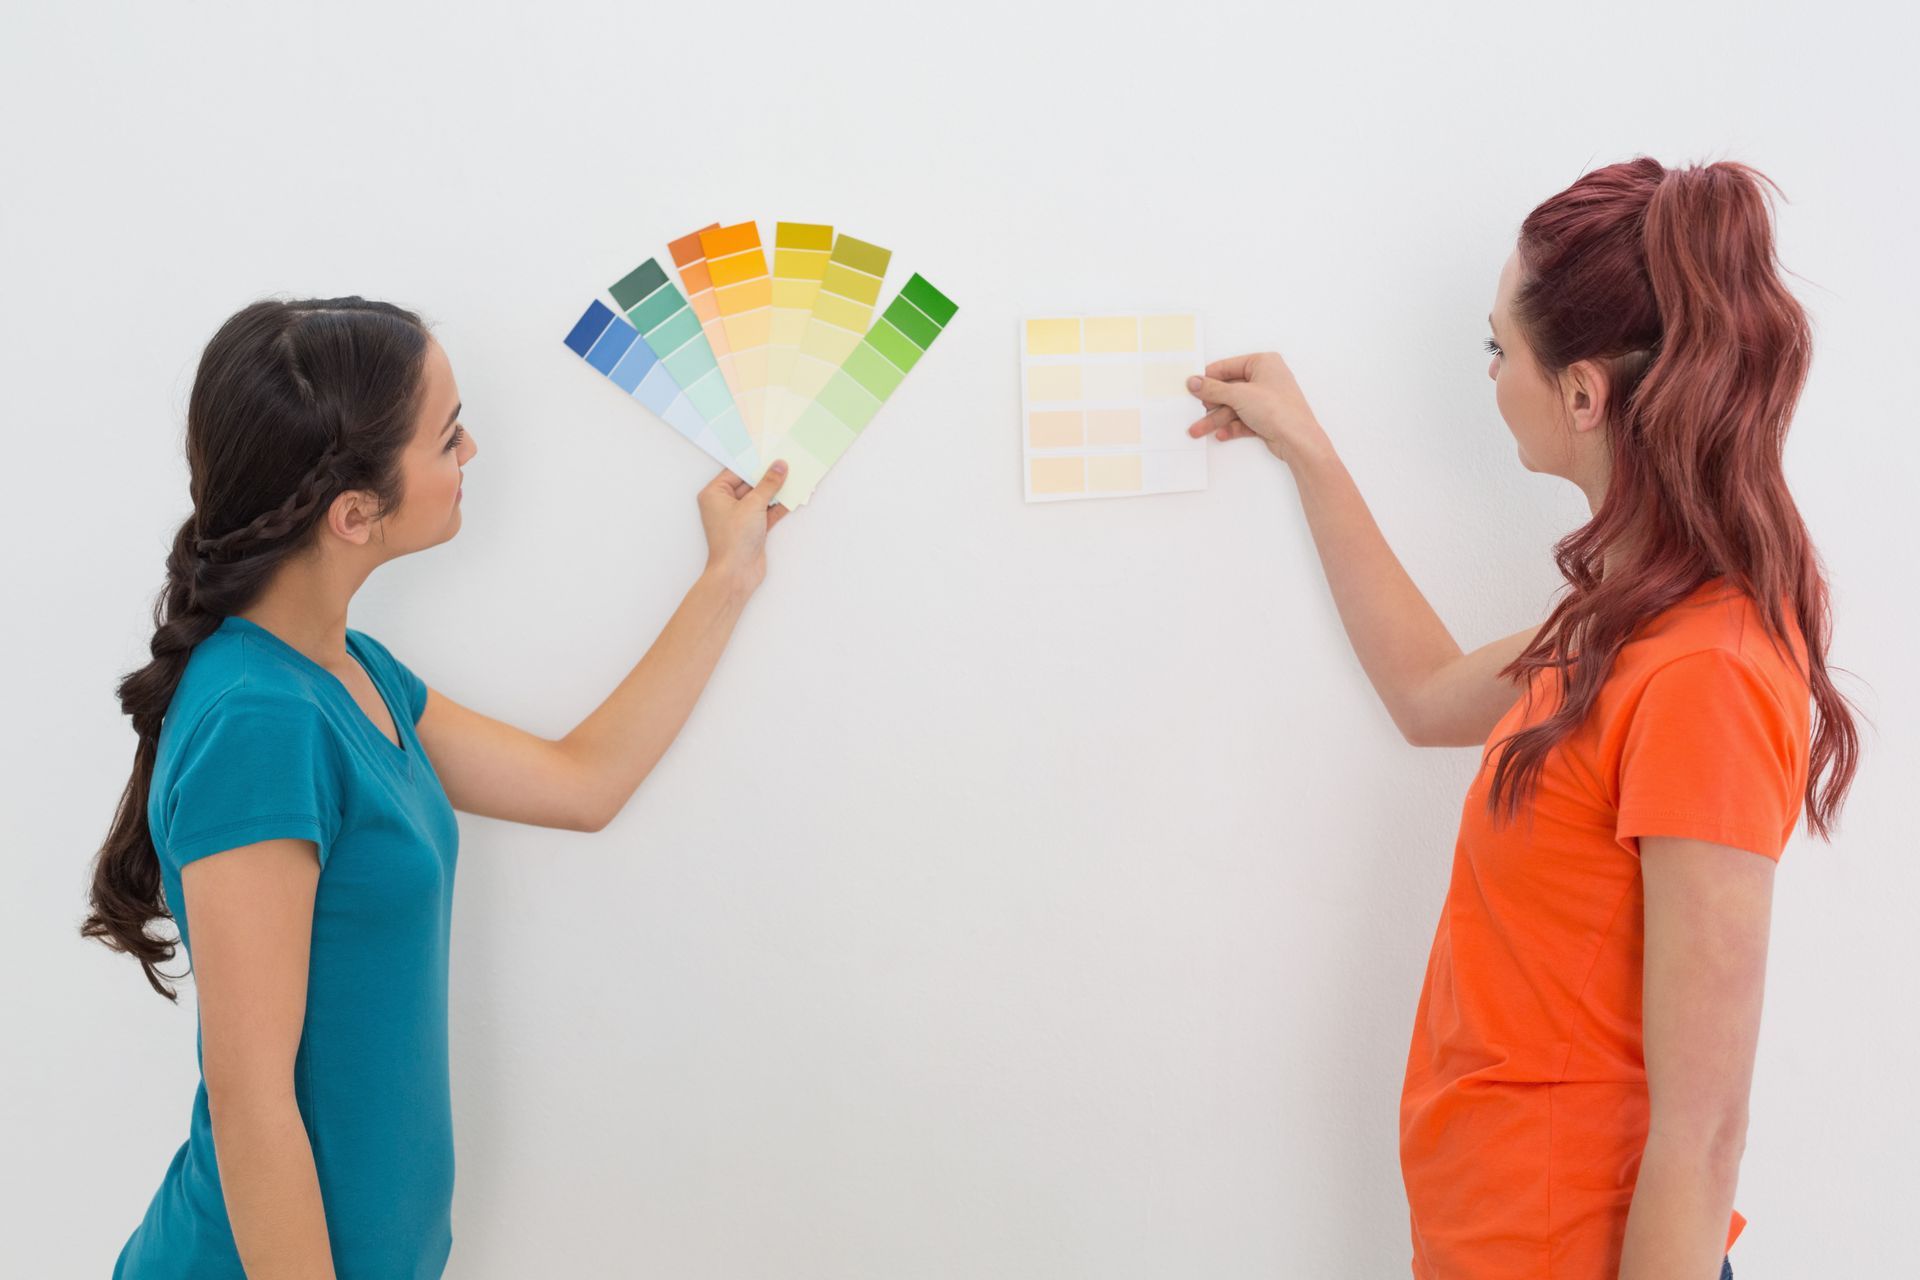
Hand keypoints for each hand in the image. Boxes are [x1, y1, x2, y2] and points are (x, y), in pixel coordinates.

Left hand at [696, 462, 788, 594]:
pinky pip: (767, 511)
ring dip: (776, 491)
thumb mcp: (752, 505)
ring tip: (794, 477)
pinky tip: (793, 497)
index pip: (736, 471)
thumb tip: (778, 467)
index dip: (755, 463)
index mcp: (715, 494)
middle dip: (768, 477)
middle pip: (750, 484)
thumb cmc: (733, 540)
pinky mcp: (752, 529)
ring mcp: (739, 517)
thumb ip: (768, 484)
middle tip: (786, 464)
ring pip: (760, 498)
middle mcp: (725, 504)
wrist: (736, 574)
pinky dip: (778, 506)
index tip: (772, 454)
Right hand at [1186, 351, 1330, 465]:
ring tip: (1198, 430)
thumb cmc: (1279, 410)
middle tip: (1194, 412)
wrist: (1298, 440)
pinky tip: (1221, 434)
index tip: (1191, 387)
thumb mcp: (1239, 395)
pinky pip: (1242, 420)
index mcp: (1263, 363)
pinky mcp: (1265, 418)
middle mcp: (1265, 378)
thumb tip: (1194, 382)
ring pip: (1233, 407)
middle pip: (1229, 389)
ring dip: (1216, 420)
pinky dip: (1230, 427)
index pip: (1227, 367)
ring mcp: (1265, 399)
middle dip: (1211, 405)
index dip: (1208, 378)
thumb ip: (1213, 389)